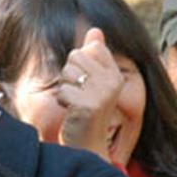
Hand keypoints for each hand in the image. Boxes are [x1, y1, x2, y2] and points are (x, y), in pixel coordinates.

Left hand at [56, 28, 123, 160]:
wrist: (88, 146)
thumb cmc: (87, 112)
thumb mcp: (93, 82)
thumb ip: (94, 55)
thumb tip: (95, 30)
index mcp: (115, 74)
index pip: (91, 48)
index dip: (79, 64)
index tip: (86, 84)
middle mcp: (112, 82)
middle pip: (76, 57)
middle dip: (69, 76)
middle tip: (78, 96)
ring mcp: (102, 94)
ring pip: (67, 72)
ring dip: (64, 89)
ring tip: (75, 104)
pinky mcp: (89, 106)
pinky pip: (62, 91)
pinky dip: (62, 102)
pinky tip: (72, 113)